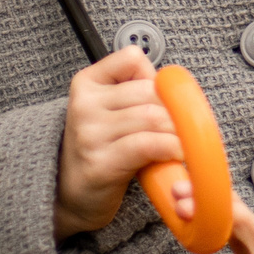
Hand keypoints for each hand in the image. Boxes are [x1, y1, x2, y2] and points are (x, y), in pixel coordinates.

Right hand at [54, 48, 192, 239]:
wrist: (74, 194)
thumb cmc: (102, 148)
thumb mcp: (109, 110)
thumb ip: (136, 90)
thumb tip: (176, 86)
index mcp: (86, 83)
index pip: (131, 58)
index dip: (153, 76)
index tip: (157, 98)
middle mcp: (84, 105)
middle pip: (150, 90)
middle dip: (173, 108)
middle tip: (179, 126)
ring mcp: (90, 134)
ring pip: (153, 116)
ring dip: (177, 131)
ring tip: (180, 141)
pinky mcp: (102, 163)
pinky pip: (148, 144)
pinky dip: (171, 147)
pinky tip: (175, 154)